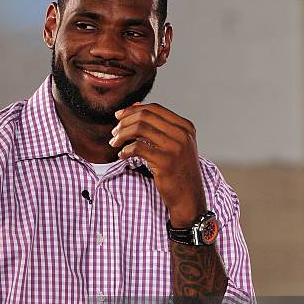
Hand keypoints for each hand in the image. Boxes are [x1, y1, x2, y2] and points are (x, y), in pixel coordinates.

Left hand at [110, 103, 205, 226]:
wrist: (189, 198)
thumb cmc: (178, 172)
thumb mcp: (175, 145)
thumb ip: (159, 127)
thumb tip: (135, 106)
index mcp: (185, 127)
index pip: (154, 109)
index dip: (132, 110)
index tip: (118, 117)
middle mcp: (182, 134)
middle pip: (145, 116)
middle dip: (124, 122)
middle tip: (114, 133)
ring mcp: (175, 147)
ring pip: (140, 129)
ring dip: (122, 135)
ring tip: (114, 143)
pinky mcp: (165, 161)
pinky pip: (137, 148)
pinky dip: (125, 150)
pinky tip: (122, 156)